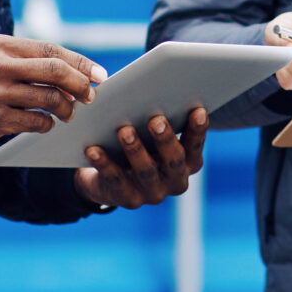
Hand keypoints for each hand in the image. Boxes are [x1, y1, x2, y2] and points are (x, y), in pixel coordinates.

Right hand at [0, 35, 104, 150]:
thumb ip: (19, 59)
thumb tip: (66, 69)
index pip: (51, 49)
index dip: (80, 62)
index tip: (99, 74)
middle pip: (56, 71)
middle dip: (81, 84)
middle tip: (91, 96)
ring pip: (49, 99)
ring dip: (67, 109)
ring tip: (68, 113)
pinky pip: (34, 123)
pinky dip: (47, 125)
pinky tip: (46, 125)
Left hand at [75, 109, 208, 208]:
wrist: (111, 181)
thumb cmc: (141, 146)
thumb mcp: (153, 136)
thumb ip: (161, 121)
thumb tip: (155, 91)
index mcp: (188, 163)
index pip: (195, 146)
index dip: (198, 130)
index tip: (198, 110)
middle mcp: (175, 181)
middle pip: (173, 161)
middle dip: (165, 139)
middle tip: (156, 120)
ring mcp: (153, 193)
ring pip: (146, 171)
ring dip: (136, 150)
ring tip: (125, 130)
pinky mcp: (128, 199)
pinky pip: (115, 180)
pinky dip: (104, 163)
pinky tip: (94, 149)